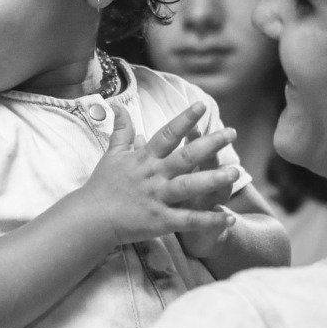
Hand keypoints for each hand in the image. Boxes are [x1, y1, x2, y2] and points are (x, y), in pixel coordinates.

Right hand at [75, 104, 237, 249]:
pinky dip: (209, 220)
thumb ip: (122, 131)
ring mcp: (157, 198)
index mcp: (144, 159)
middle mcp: (153, 176)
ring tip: (236, 172)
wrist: (90, 218)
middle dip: (209, 144)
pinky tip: (230, 218)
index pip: (167, 135)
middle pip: (184, 157)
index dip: (184, 120)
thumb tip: (119, 106)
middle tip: (232, 132)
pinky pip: (188, 220)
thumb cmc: (102, 186)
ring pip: (188, 187)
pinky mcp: (160, 221)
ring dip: (212, 179)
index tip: (202, 106)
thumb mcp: (112, 154)